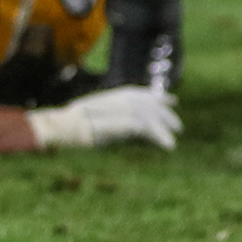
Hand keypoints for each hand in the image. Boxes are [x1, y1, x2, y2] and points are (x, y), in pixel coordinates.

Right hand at [26, 84, 181, 150]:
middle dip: (164, 112)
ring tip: (175, 138)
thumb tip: (121, 129)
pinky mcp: (129, 122)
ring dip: (164, 127)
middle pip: (150, 103)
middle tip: (177, 125)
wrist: (63, 128)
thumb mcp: (92, 121)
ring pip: (152, 117)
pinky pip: (150, 130)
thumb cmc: (70, 127)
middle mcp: (122, 99)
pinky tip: (169, 147)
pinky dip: (160, 138)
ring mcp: (126, 108)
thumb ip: (108, 122)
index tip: (169, 99)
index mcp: (113, 97)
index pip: (139, 93)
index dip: (154, 97)